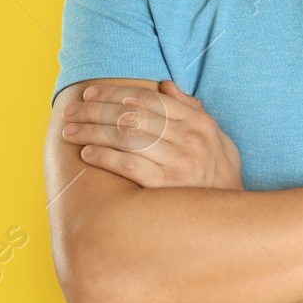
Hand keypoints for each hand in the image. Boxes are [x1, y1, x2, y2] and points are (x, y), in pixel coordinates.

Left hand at [62, 80, 243, 189]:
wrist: (232, 218)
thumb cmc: (220, 174)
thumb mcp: (217, 137)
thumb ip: (192, 109)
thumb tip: (165, 85)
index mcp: (199, 122)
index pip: (150, 99)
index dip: (116, 93)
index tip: (91, 92)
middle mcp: (190, 139)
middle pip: (133, 115)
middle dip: (96, 110)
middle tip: (70, 111)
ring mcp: (179, 162)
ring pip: (126, 137)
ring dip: (93, 131)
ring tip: (70, 131)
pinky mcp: (167, 186)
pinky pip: (129, 165)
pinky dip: (105, 157)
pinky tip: (87, 154)